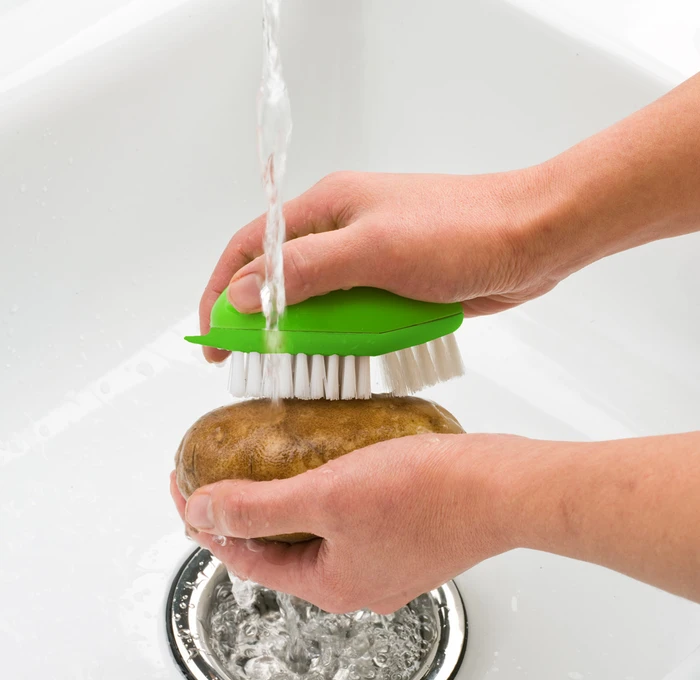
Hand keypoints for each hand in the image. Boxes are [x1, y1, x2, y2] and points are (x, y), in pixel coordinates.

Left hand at [170, 432, 524, 612]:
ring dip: (281, 499)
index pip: (243, 556)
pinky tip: (320, 464)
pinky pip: (343, 517)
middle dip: (240, 510)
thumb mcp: (328, 496)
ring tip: (260, 464)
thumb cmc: (431, 495)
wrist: (503, 486)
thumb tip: (204, 511)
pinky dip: (319, 493)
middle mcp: (355, 580)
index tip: (184, 487)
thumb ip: (260, 507)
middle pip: (277, 546)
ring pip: (312, 530)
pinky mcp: (402, 533)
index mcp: (330, 584)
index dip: (206, 520)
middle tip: (215, 474)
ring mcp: (382, 558)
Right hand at [199, 168, 571, 362]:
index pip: (251, 248)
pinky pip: (354, 317)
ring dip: (305, 337)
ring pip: (318, 304)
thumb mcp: (373, 250)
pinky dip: (343, 341)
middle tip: (252, 366)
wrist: (533, 239)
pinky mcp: (394, 288)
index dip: (222, 293)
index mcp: (326, 208)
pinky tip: (342, 363)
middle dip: (260, 322)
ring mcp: (369, 262)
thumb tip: (240, 294)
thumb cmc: (459, 234)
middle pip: (281, 279)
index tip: (213, 340)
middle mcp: (341, 233)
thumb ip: (305, 271)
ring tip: (296, 372)